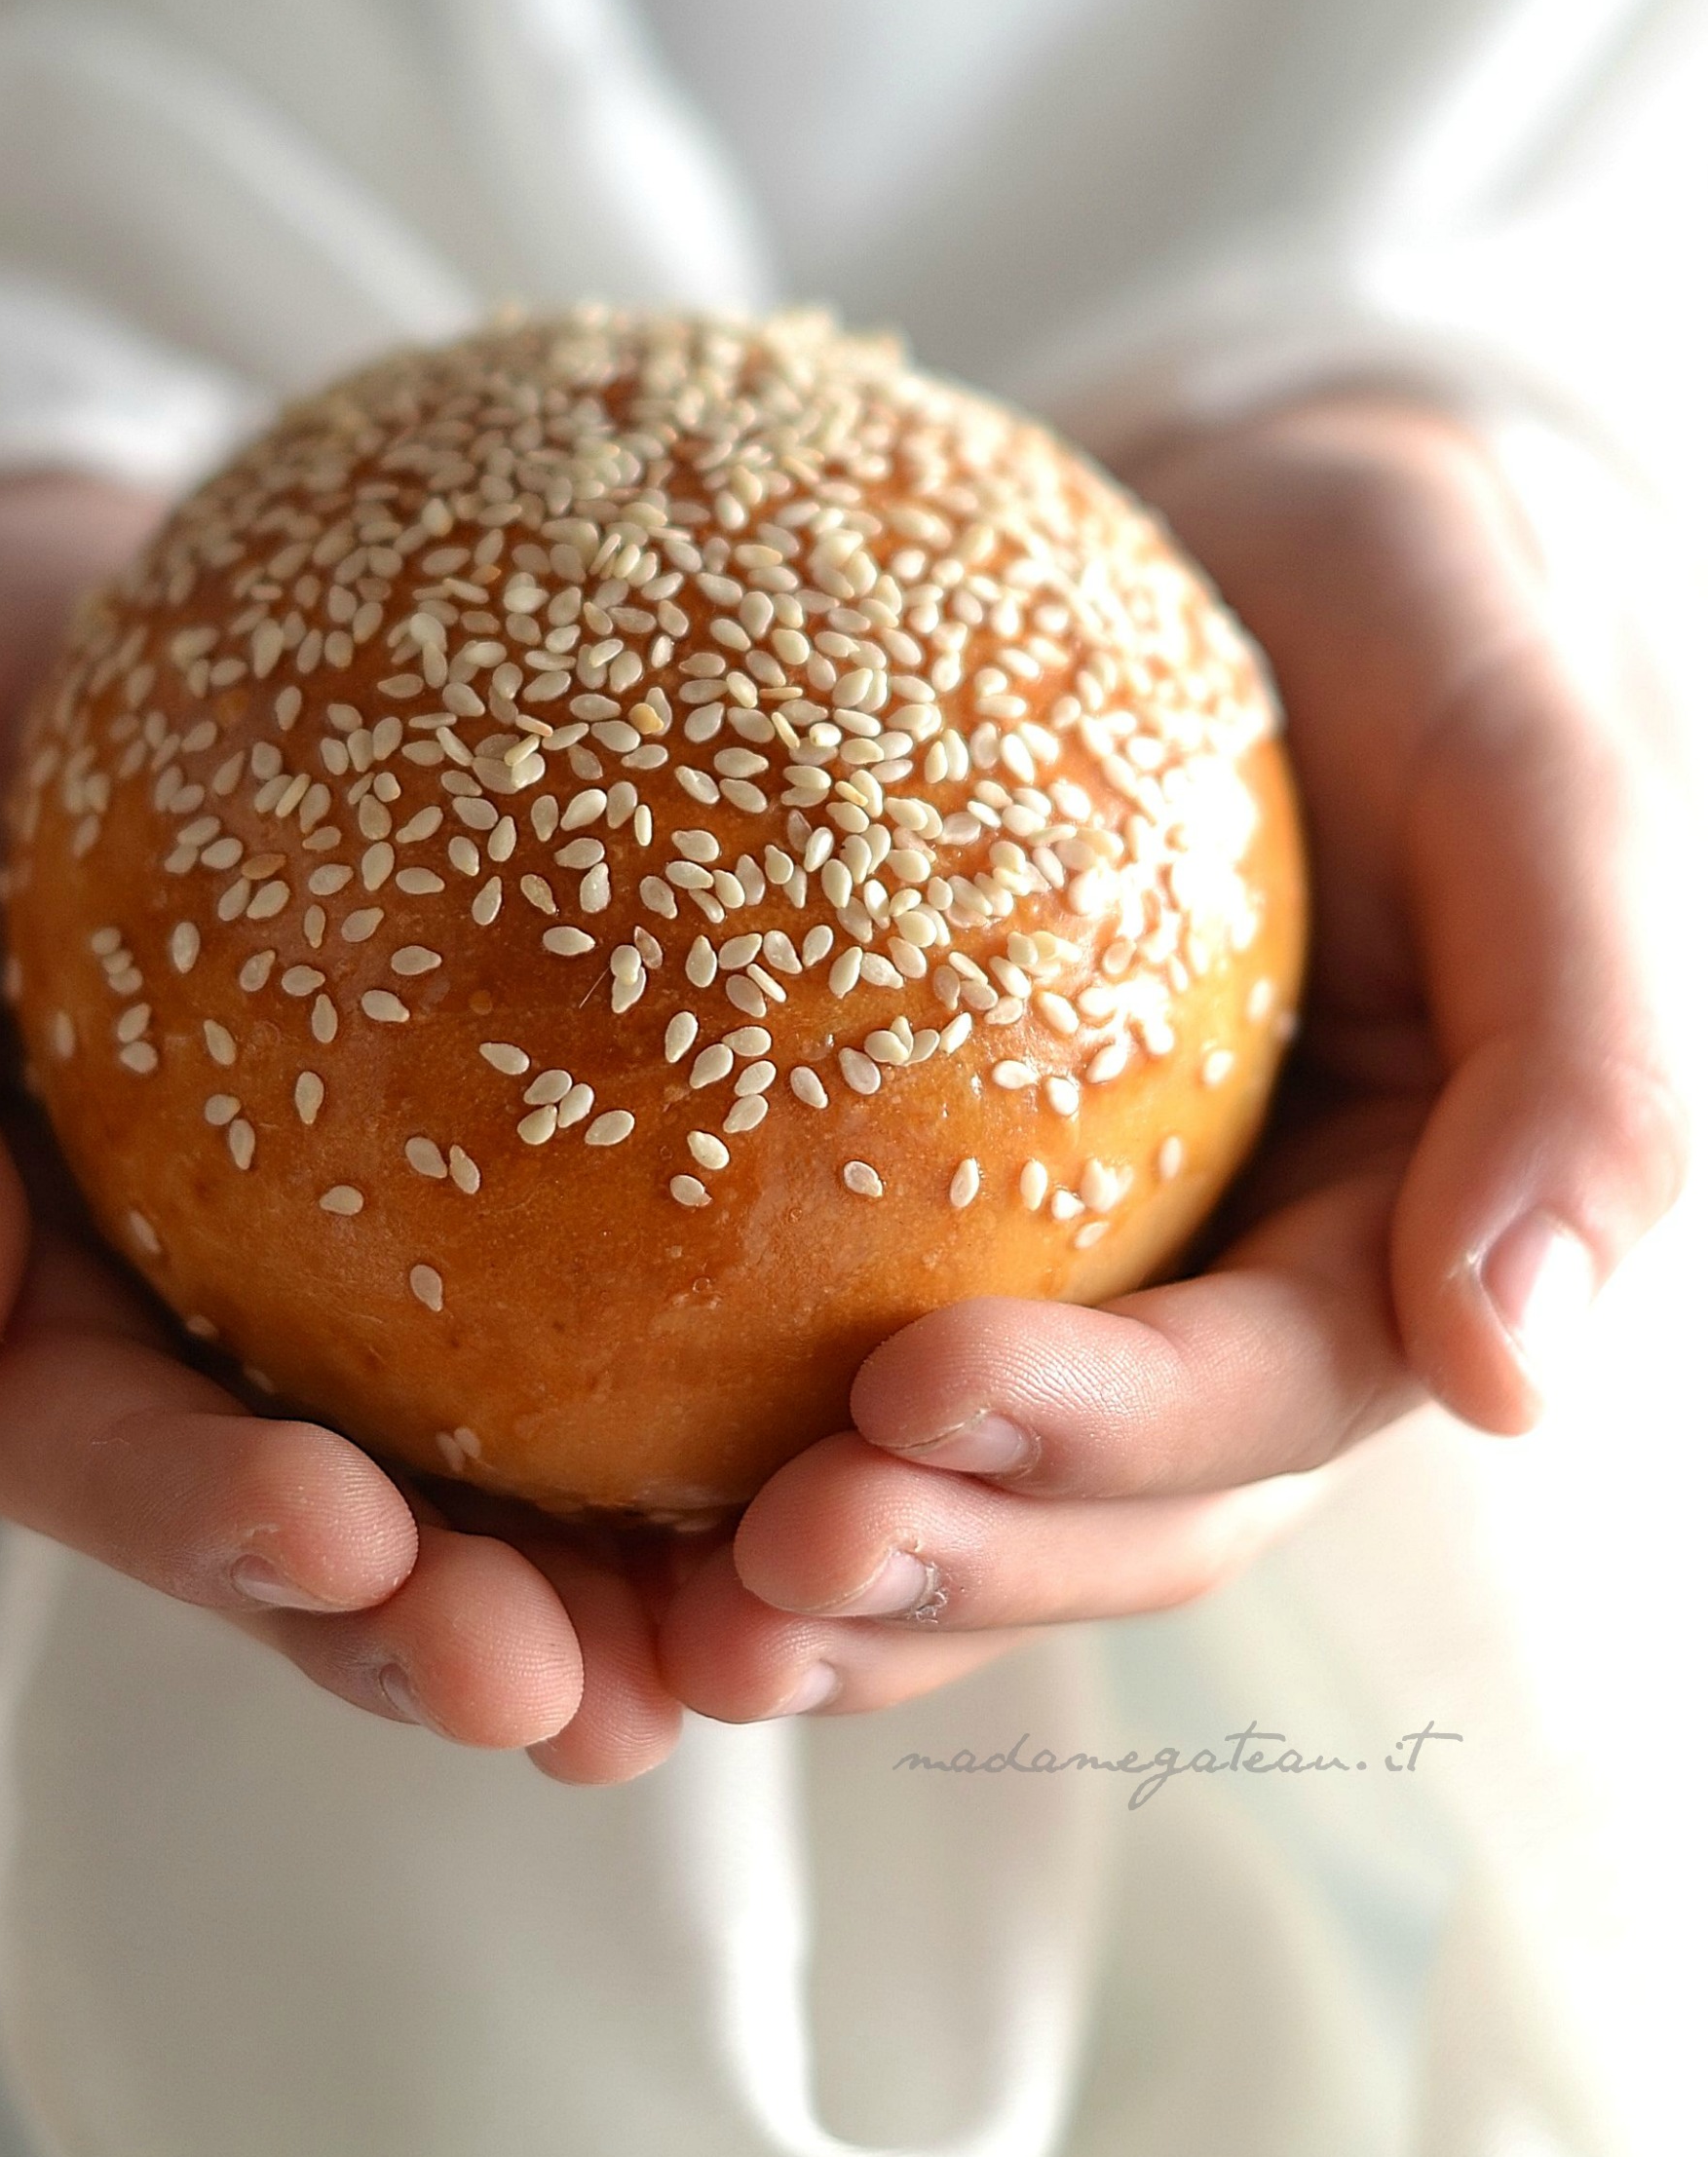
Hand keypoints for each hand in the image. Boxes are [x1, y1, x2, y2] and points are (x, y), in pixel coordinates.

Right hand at [0, 475, 685, 1782]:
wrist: (109, 596)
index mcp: (19, 1277)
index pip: (87, 1442)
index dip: (200, 1517)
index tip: (338, 1532)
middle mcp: (194, 1315)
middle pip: (302, 1530)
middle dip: (424, 1632)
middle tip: (568, 1693)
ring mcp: (349, 1273)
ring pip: (471, 1480)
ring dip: (587, 1594)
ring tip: (723, 1655)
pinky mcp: (506, 1192)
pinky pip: (601, 1311)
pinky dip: (695, 1405)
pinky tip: (830, 1439)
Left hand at [658, 396, 1694, 1722]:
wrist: (1258, 535)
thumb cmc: (1409, 622)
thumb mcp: (1526, 778)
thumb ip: (1576, 1058)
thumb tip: (1511, 1380)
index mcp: (1394, 1237)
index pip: (1267, 1396)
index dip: (1106, 1438)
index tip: (909, 1390)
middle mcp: (1243, 1296)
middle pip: (1109, 1514)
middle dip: (949, 1564)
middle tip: (755, 1567)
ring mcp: (1097, 1273)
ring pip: (974, 1497)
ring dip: (834, 1590)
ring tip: (649, 1621)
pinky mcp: (947, 1222)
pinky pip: (834, 1359)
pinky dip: (729, 1451)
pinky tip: (580, 1485)